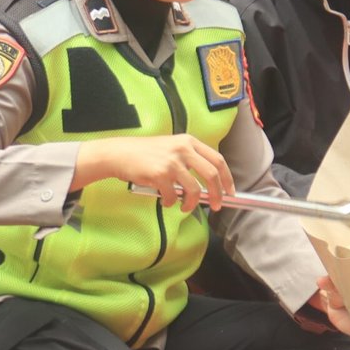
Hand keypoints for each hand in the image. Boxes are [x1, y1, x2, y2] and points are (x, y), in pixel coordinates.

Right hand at [76, 134, 233, 213]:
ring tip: (185, 208)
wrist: (119, 154)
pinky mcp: (160, 174)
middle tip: (216, 205)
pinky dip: (171, 203)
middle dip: (217, 194)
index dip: (227, 178)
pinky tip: (166, 201)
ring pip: (194, 189)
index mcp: (188, 141)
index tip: (230, 191)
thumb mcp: (170, 148)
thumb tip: (207, 186)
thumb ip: (189, 161)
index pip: (217, 159)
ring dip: (192, 203)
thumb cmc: (144, 154)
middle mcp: (183, 149)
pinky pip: (173, 196)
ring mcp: (172, 161)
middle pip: (212, 174)